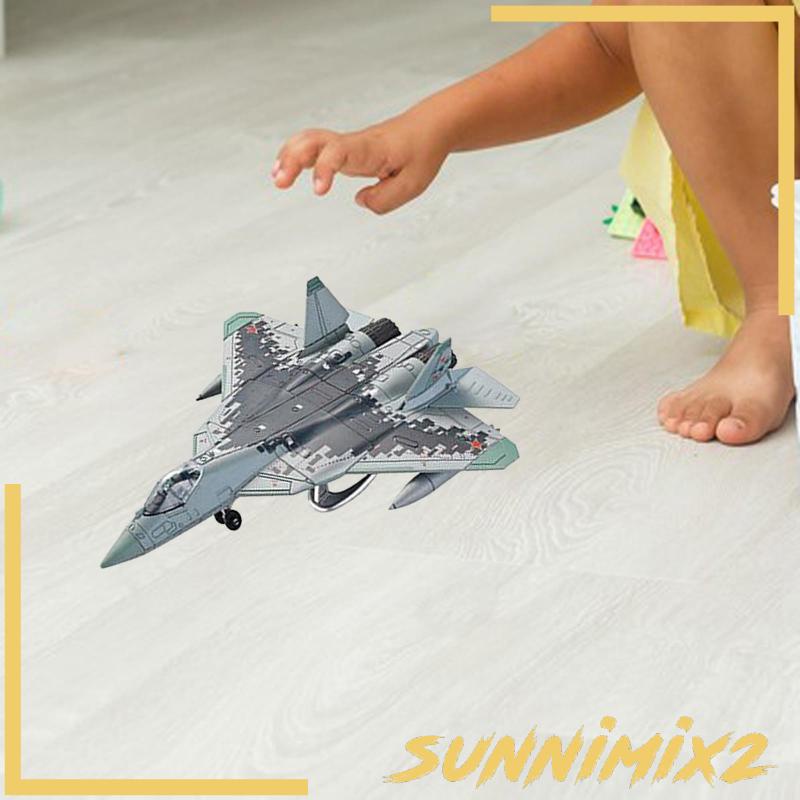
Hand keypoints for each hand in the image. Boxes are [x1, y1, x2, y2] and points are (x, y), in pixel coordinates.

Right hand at [271, 114, 448, 214]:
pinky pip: (315, 147)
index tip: (318, 191)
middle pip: (315, 140)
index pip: (339, 152)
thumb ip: (385, 199)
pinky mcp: (344, 149)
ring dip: (289, 156)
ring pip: (310, 140)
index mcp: (371, 149)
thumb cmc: (421, 153)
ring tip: (277, 178)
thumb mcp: (413, 184)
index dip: (324, 169)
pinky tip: (284, 173)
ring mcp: (347, 144)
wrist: (428, 128)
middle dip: (293, 159)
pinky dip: (296, 156)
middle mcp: (354, 143)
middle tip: (279, 182)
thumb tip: (360, 201)